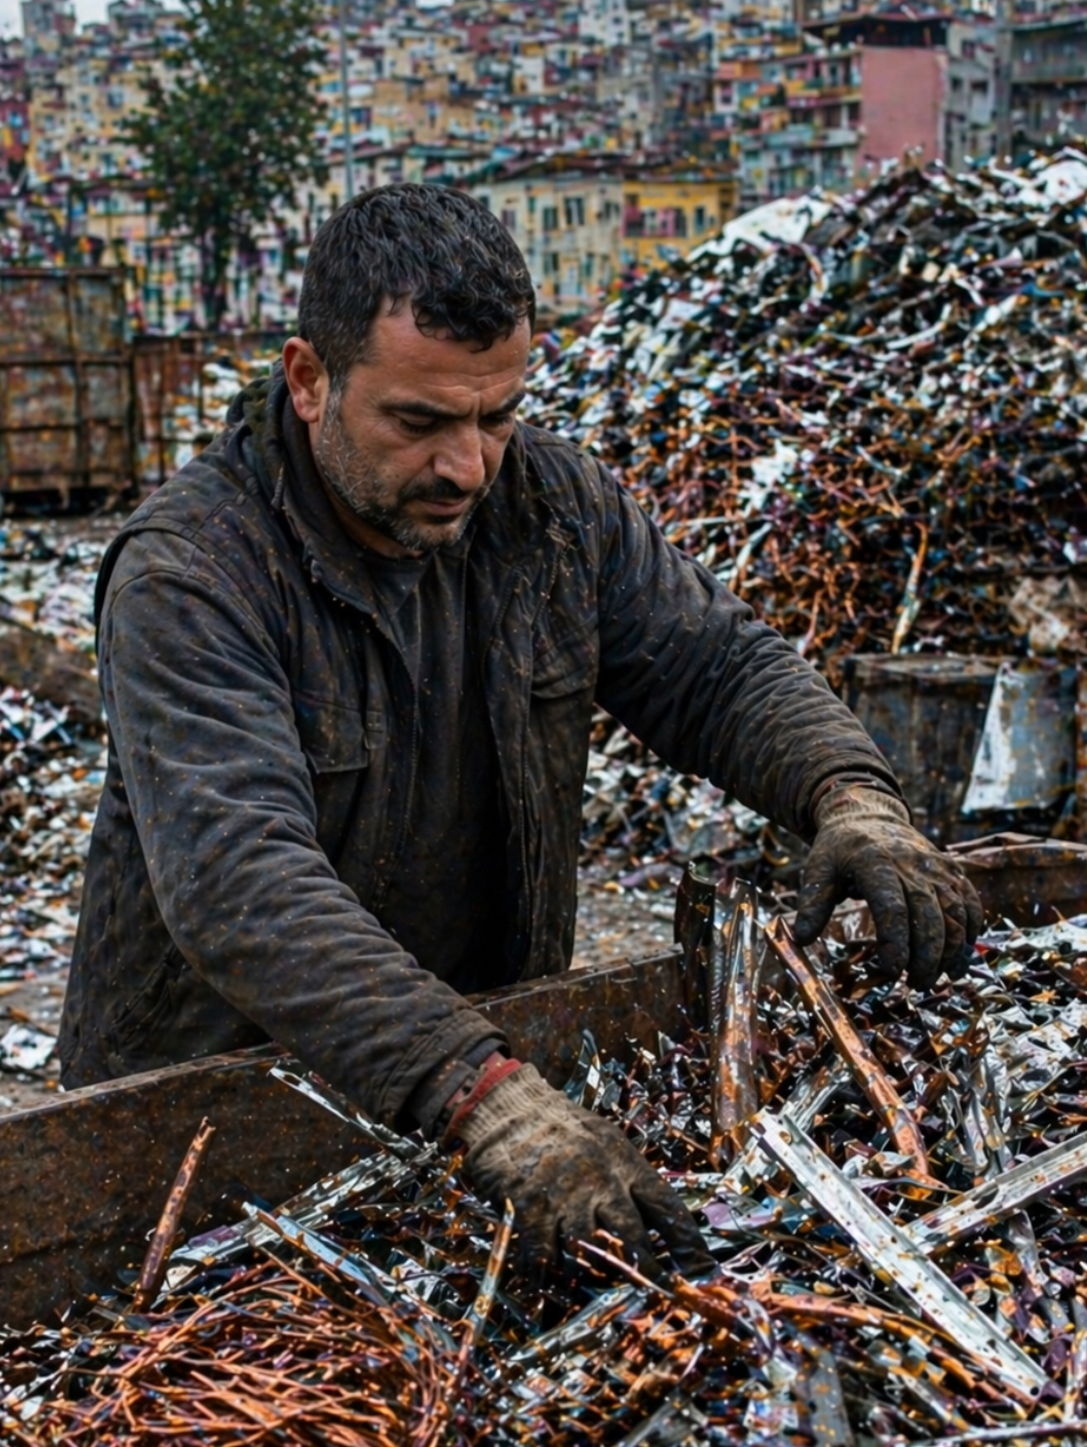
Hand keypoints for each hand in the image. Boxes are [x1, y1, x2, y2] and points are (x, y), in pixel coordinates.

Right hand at [445, 1060, 713, 1278]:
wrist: (512, 1107)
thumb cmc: (565, 1129)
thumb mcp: (606, 1143)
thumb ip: (627, 1181)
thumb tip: (655, 1226)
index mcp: (625, 1162)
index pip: (666, 1207)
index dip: (688, 1244)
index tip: (704, 1273)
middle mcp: (600, 1180)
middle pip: (632, 1236)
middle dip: (647, 1272)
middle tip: (658, 1295)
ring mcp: (565, 1194)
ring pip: (588, 1250)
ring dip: (595, 1274)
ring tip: (600, 1290)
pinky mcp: (531, 1206)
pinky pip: (543, 1254)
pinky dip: (547, 1275)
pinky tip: (549, 1284)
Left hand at [794, 784, 983, 988]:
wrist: (869, 814)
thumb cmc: (840, 849)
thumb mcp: (818, 869)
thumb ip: (812, 903)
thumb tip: (800, 939)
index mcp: (875, 864)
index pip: (892, 907)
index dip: (896, 942)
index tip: (892, 972)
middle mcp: (912, 865)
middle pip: (929, 917)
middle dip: (926, 956)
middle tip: (916, 984)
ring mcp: (937, 868)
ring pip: (956, 914)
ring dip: (952, 951)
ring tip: (936, 977)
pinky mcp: (952, 871)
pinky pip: (971, 903)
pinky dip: (972, 933)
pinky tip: (960, 957)